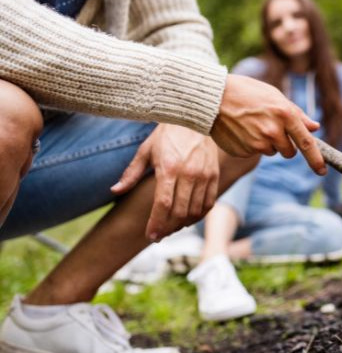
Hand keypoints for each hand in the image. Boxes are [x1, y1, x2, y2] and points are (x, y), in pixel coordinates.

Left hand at [111, 124, 219, 240]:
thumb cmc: (166, 134)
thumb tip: (115, 191)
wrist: (195, 117)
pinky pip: (208, 203)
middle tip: (159, 235)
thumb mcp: (145, 151)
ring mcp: (204, 175)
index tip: (151, 235)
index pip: (163, 204)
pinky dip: (199, 215)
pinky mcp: (214, 175)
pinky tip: (189, 218)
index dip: (156, 223)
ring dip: (183, 224)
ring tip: (172, 227)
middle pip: (180, 212)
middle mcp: (189, 174)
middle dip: (168, 228)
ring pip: (195, 211)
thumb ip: (131, 173)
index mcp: (169, 168)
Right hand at [211, 74, 325, 174]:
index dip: (316, 159)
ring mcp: (257, 143)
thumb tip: (315, 127)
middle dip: (285, 144)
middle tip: (270, 128)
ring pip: (271, 152)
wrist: (212, 97)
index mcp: (284, 114)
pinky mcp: (244, 151)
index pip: (306, 143)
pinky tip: (241, 130)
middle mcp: (272, 131)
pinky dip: (251, 145)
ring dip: (267, 143)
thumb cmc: (246, 92)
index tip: (322, 171)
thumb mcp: (275, 95)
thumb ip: (297, 113)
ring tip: (252, 125)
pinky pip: (255, 153)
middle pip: (289, 152)